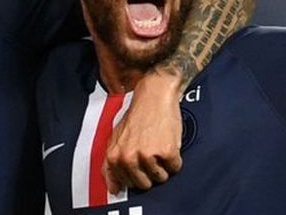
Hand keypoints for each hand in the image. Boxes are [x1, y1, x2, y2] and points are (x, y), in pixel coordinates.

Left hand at [102, 73, 182, 193]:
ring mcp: (148, 156)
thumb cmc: (137, 115)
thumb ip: (111, 165)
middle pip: (143, 184)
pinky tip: (168, 143)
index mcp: (114, 156)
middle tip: (150, 153)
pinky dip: (174, 159)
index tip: (137, 173)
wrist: (154, 96)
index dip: (133, 177)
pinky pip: (175, 168)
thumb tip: (113, 188)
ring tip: (158, 147)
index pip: (123, 184)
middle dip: (149, 172)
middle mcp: (129, 158)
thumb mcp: (116, 138)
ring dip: (163, 166)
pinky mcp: (167, 152)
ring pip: (160, 178)